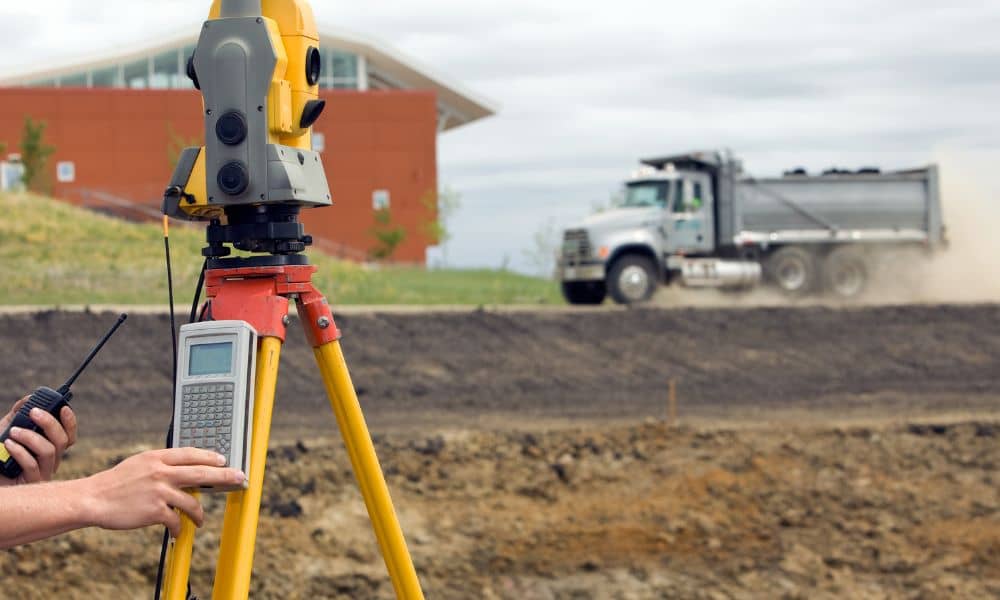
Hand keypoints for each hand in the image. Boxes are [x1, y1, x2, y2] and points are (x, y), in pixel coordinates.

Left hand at [0, 396, 77, 485]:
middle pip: (63, 441)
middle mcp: (51, 461)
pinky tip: (8, 444)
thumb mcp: (7, 430)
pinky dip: (20, 451)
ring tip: (13, 432)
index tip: (63, 407)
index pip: (69, 436)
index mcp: (49, 449)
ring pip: (49, 451)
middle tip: (33, 412)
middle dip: (50, 423)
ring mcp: (43, 473)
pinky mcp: (31, 483)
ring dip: (31, 437)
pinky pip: (32, 465)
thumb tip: (29, 399)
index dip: (70, 422)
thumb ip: (17, 415)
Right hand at [81, 448, 245, 536]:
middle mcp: (161, 472)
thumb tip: (185, 467)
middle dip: (225, 476)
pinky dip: (179, 527)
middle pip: (202, 473)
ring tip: (200, 520)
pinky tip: (178, 530)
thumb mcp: (140, 463)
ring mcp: (159, 491)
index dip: (211, 456)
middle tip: (240, 478)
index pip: (192, 454)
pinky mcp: (155, 510)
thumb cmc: (116, 482)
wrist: (94, 499)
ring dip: (199, 513)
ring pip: (192, 501)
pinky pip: (177, 519)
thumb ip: (161, 463)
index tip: (224, 460)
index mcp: (157, 458)